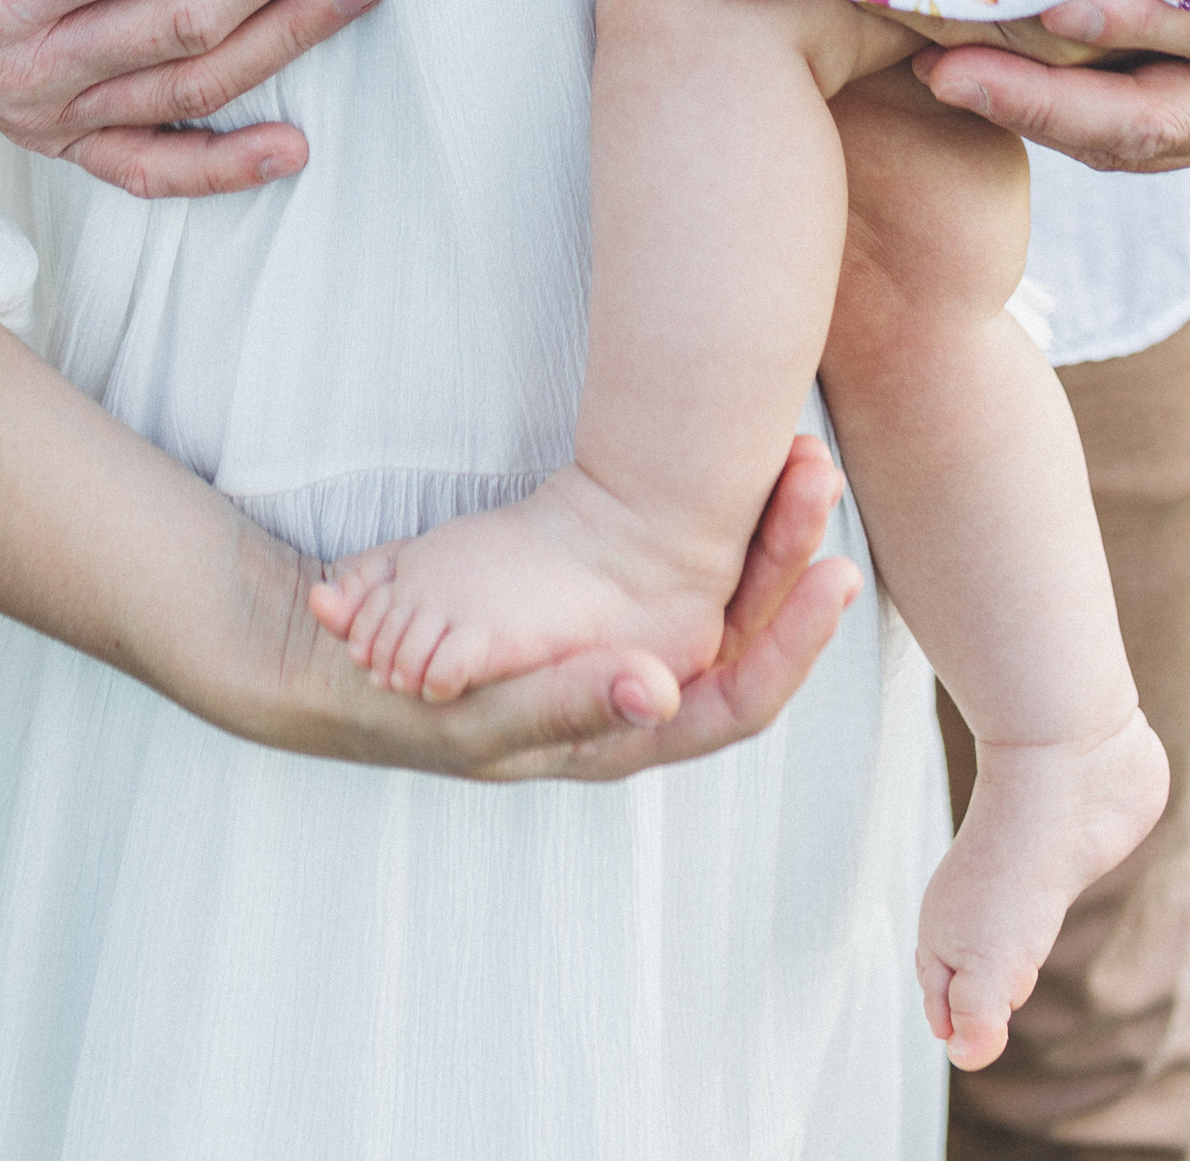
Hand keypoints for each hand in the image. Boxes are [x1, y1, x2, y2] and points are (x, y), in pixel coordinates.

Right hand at [293, 437, 860, 777]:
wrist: (353, 661)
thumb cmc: (419, 705)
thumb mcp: (485, 714)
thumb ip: (567, 703)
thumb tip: (661, 691)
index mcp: (627, 738)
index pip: (736, 703)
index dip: (793, 646)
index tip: (835, 572)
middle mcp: (646, 695)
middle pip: (747, 632)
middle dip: (790, 551)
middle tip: (816, 468)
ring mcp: (632, 642)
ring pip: (726, 590)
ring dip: (767, 523)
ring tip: (799, 451)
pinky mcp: (610, 598)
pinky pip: (689, 560)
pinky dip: (722, 512)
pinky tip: (744, 457)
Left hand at [909, 0, 1189, 172]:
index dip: (1135, 26)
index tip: (1050, 8)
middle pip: (1157, 123)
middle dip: (1046, 105)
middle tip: (947, 72)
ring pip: (1132, 148)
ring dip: (1033, 119)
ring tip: (940, 78)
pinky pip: (1127, 146)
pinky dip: (1054, 120)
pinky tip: (983, 84)